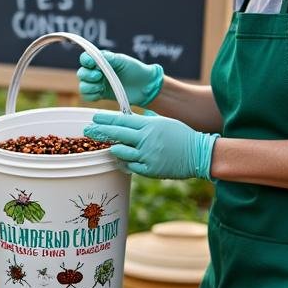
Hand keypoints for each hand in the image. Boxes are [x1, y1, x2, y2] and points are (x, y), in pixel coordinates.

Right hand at [78, 51, 163, 106]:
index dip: (85, 60)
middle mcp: (97, 72)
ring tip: (101, 87)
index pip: (85, 58)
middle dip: (87, 75)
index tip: (91, 63)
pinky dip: (91, 95)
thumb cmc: (136, 70)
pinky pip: (88, 96)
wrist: (145, 86)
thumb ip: (109, 58)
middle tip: (99, 76)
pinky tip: (100, 93)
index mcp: (102, 61)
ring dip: (89, 86)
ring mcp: (98, 84)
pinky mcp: (100, 95)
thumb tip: (96, 56)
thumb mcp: (123, 61)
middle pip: (81, 73)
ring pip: (83, 86)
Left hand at [84, 112, 217, 179]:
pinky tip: (122, 160)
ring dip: (113, 149)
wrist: (200, 155)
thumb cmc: (183, 136)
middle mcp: (146, 140)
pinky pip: (130, 166)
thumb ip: (149, 121)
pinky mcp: (150, 169)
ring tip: (108, 147)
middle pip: (117, 135)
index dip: (106, 119)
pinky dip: (125, 162)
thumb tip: (136, 118)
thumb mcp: (165, 122)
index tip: (94, 117)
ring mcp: (147, 155)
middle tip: (87, 131)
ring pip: (121, 152)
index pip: (122, 120)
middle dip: (100, 132)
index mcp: (150, 126)